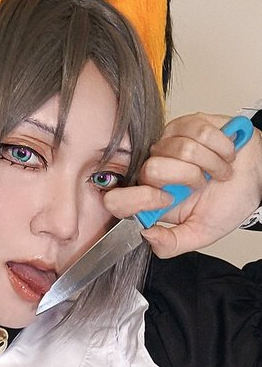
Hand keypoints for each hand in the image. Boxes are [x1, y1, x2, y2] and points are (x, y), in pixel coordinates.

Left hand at [103, 113, 261, 256]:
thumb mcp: (201, 233)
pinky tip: (224, 154)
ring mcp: (169, 142)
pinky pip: (199, 131)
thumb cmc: (229, 201)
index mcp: (152, 198)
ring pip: (181, 149)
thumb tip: (147, 236)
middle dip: (189, 179)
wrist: (258, 176)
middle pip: (152, 169)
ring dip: (210, 164)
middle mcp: (155, 169)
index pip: (118, 199)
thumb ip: (171, 244)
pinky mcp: (187, 123)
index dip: (142, 198)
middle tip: (202, 184)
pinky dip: (221, 147)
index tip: (168, 200)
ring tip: (217, 171)